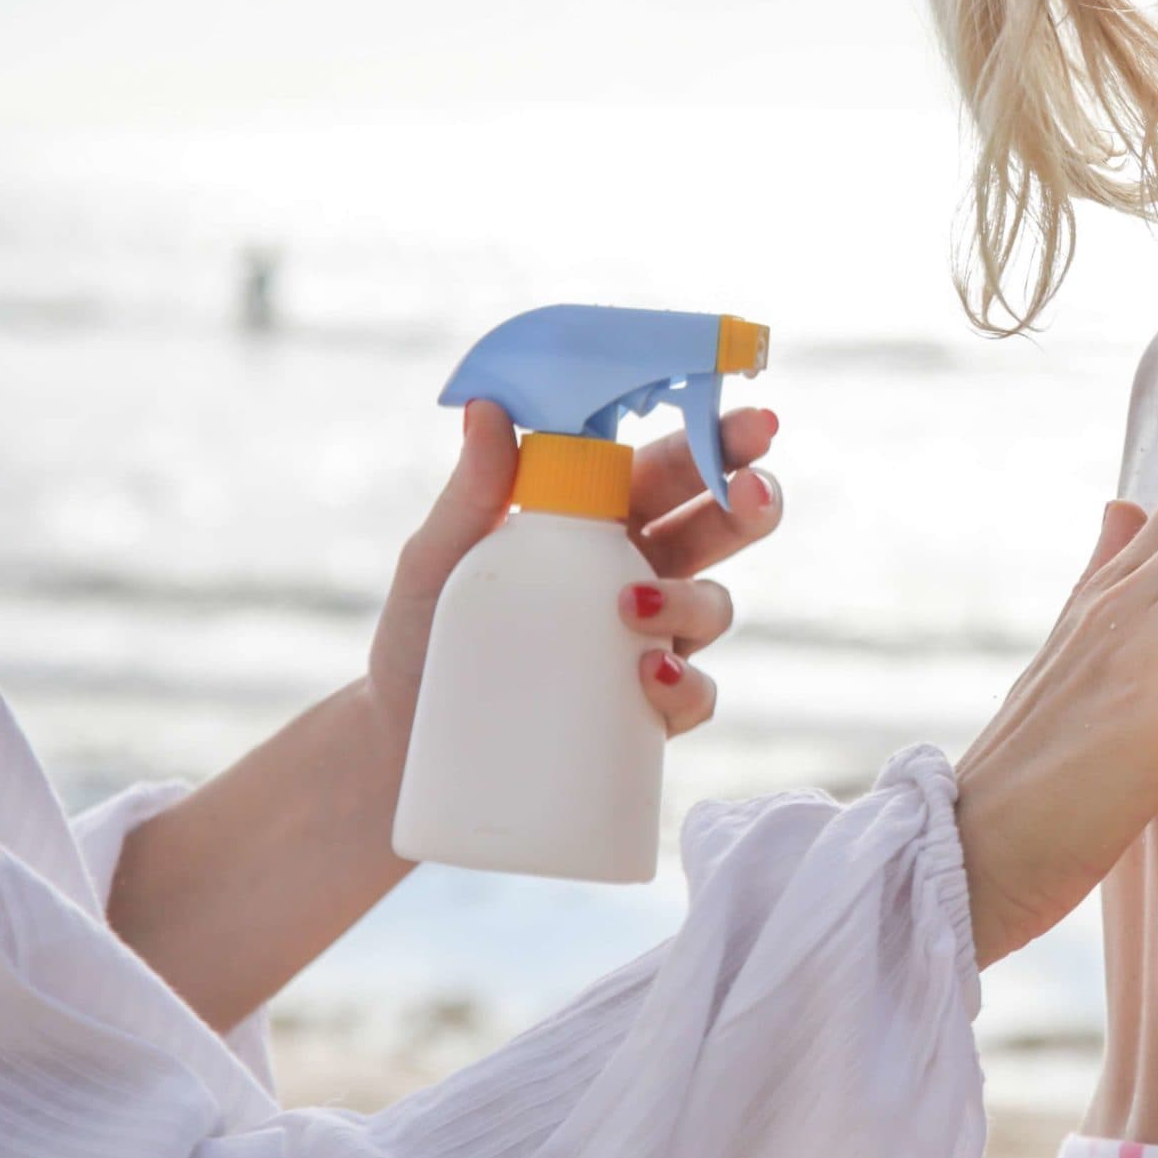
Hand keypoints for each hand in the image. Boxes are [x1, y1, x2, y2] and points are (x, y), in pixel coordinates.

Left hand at [362, 398, 784, 745]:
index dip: (717, 441)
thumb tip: (489, 407)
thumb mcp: (437, 561)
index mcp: (601, 522)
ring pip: (714, 606)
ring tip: (634, 606)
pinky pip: (696, 695)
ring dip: (695, 598)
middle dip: (751, 503)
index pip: (671, 470)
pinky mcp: (647, 712)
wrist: (402, 750)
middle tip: (754, 491)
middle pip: (719, 530)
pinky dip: (684, 684)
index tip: (756, 423)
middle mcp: (639, 574)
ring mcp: (651, 644)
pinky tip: (651, 676)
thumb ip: (473, 490)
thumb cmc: (422, 641)